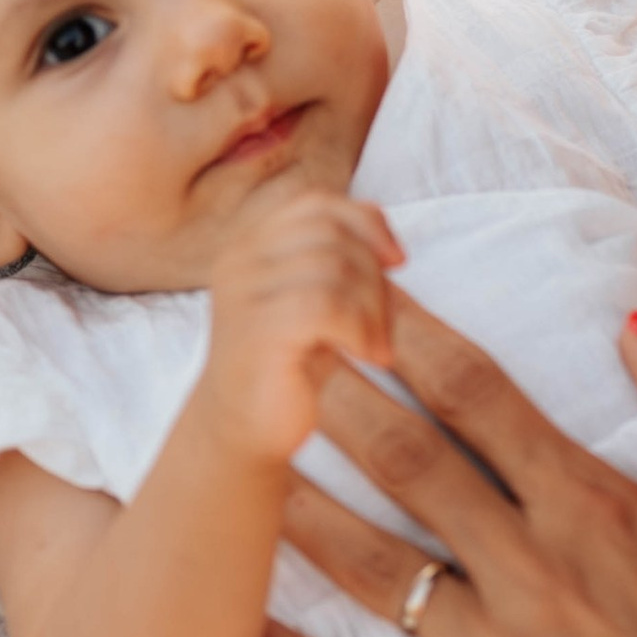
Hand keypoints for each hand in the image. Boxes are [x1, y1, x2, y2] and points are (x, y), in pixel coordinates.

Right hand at [200, 187, 401, 465]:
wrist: (241, 433)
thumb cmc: (287, 365)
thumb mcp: (314, 301)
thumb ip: (339, 264)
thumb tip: (390, 245)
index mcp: (251, 244)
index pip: (318, 204)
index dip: (367, 223)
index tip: (397, 262)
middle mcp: (240, 260)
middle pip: (332, 231)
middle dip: (373, 275)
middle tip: (380, 325)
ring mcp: (244, 294)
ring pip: (334, 265)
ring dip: (372, 307)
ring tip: (373, 346)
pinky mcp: (256, 331)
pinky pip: (326, 304)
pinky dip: (359, 327)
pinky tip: (363, 355)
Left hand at [258, 294, 636, 636]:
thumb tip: (633, 324)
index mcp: (596, 507)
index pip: (480, 397)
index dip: (414, 335)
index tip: (361, 292)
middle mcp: (535, 576)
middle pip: (405, 466)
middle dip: (333, 396)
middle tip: (272, 345)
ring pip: (370, 571)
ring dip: (299, 507)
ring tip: (239, 457)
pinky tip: (242, 632)